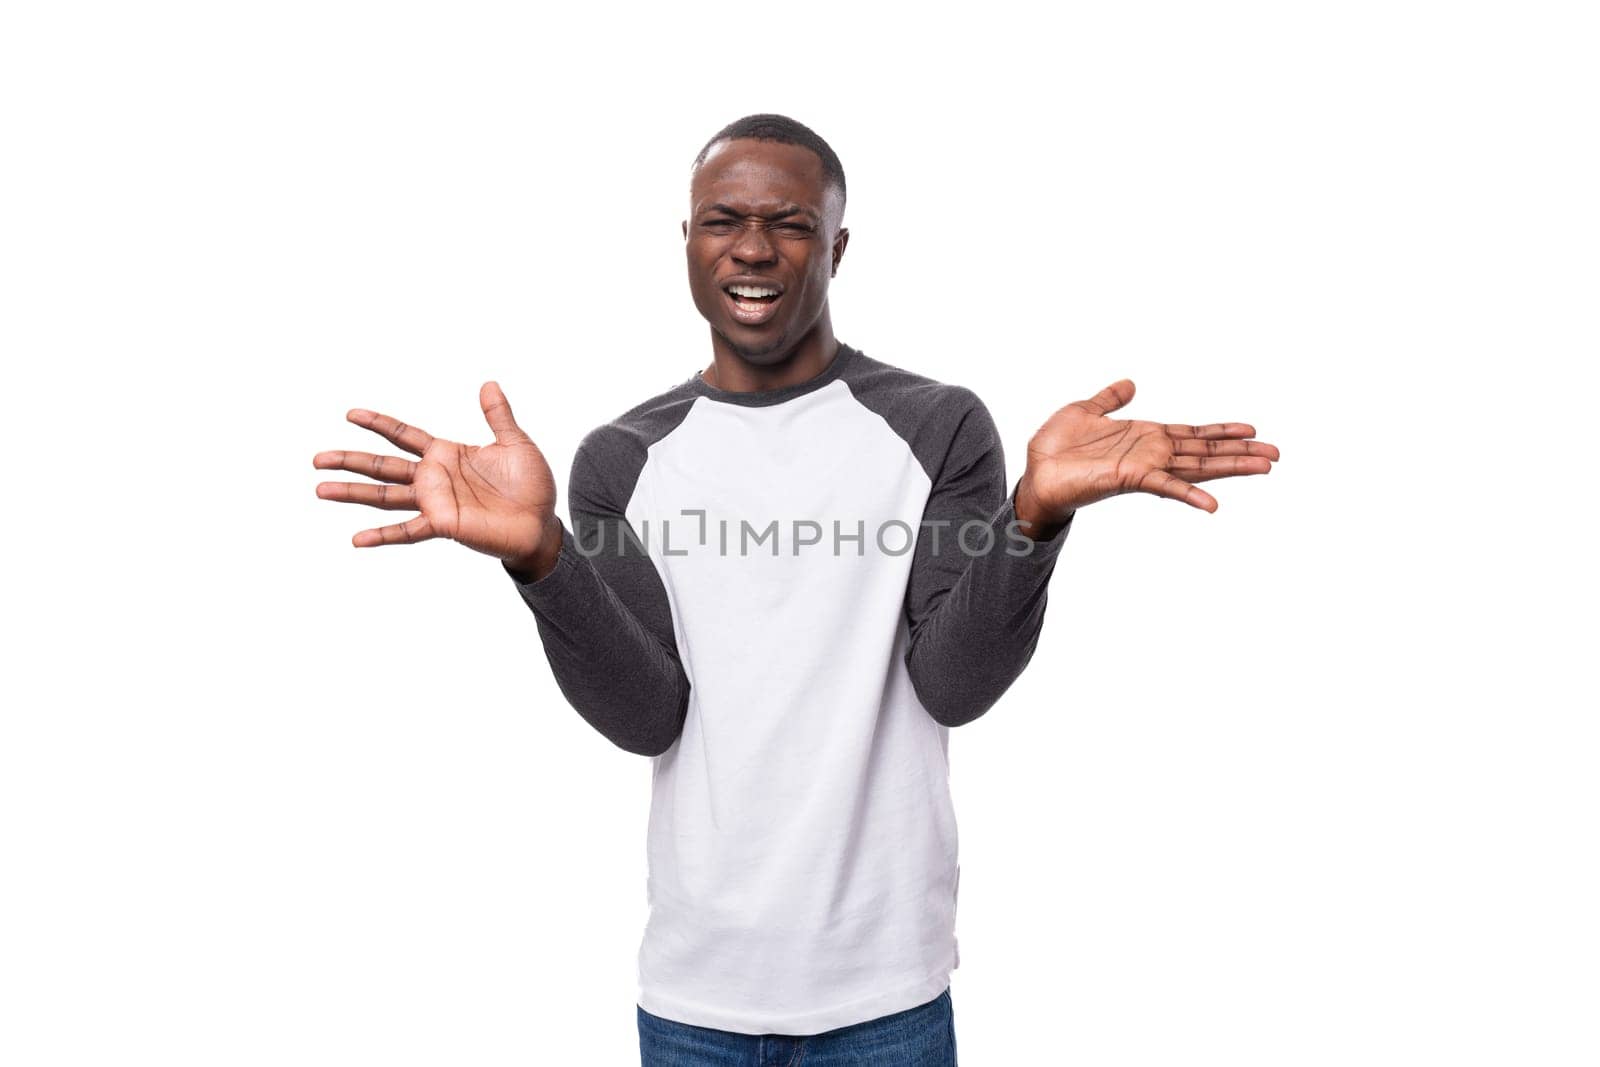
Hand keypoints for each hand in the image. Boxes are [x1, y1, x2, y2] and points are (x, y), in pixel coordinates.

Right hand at [312, 382, 560, 575]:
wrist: (542, 523)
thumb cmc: (530, 486)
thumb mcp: (516, 443)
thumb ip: (498, 416)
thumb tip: (489, 384)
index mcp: (445, 454)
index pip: (403, 435)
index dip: (378, 424)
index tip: (350, 414)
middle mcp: (433, 478)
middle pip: (382, 466)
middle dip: (350, 460)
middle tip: (317, 459)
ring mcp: (435, 503)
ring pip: (384, 496)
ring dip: (352, 493)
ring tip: (320, 488)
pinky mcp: (444, 525)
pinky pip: (407, 531)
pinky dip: (382, 535)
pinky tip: (357, 539)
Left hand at [1014, 379, 1279, 531]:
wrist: (1034, 473)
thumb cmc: (1056, 448)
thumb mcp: (1085, 410)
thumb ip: (1110, 398)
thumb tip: (1129, 383)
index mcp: (1145, 437)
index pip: (1192, 434)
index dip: (1221, 431)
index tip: (1252, 430)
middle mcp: (1151, 453)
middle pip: (1205, 452)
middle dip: (1240, 453)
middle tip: (1276, 454)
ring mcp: (1145, 467)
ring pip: (1197, 467)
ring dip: (1230, 468)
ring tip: (1264, 467)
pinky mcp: (1131, 478)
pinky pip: (1166, 486)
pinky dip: (1189, 495)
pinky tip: (1213, 504)